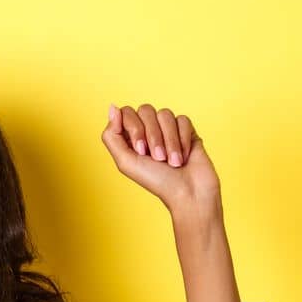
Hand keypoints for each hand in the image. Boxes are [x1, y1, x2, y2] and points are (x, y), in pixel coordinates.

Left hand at [101, 103, 221, 221]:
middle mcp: (149, 130)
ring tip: (173, 161)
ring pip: (165, 114)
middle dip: (153, 135)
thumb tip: (113, 108)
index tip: (141, 150)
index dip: (134, 128)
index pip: (127, 112)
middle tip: (158, 158)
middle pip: (146, 110)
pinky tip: (184, 155)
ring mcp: (169, 130)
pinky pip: (183, 120)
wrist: (189, 193)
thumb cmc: (158, 182)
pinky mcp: (187, 131)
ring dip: (169, 140)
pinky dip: (183, 140)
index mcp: (131, 137)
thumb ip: (111, 135)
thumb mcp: (125, 162)